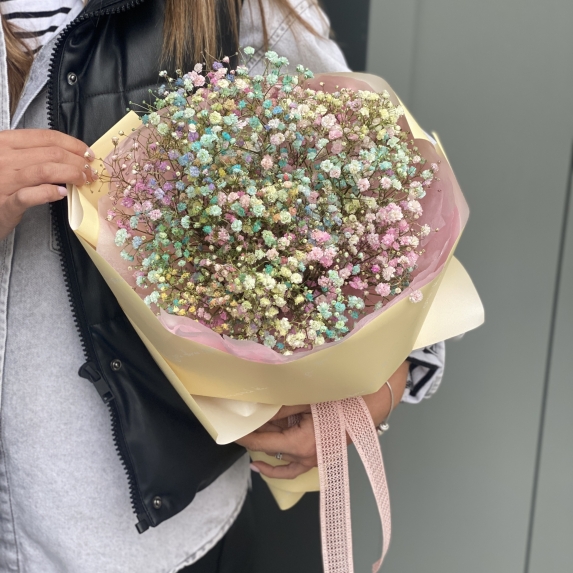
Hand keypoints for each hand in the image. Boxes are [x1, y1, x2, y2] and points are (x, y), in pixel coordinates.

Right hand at [0, 129, 97, 239]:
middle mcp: (4, 158)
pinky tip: (62, 193)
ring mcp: (3, 180)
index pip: (47, 137)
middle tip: (91, 173)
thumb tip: (71, 154)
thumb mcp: (11, 159)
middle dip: (78, 162)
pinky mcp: (5, 204)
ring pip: (45, 171)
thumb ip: (34, 153)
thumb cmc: (0, 180)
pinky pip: (30, 196)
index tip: (88, 155)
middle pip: (52, 154)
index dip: (73, 144)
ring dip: (71, 175)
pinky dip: (50, 192)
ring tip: (83, 181)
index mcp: (6, 142)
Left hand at [236, 361, 409, 478]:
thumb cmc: (344, 398)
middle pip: (272, 454)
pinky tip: (280, 460)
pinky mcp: (325, 454)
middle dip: (255, 444)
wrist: (376, 401)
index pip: (262, 443)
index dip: (244, 437)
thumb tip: (258, 407)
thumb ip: (281, 406)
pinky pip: (300, 466)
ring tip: (254, 459)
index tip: (229, 431)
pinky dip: (286, 465)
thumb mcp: (308, 399)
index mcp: (301, 444)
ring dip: (270, 460)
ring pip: (287, 467)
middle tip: (239, 435)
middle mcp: (308, 456)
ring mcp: (318, 458)